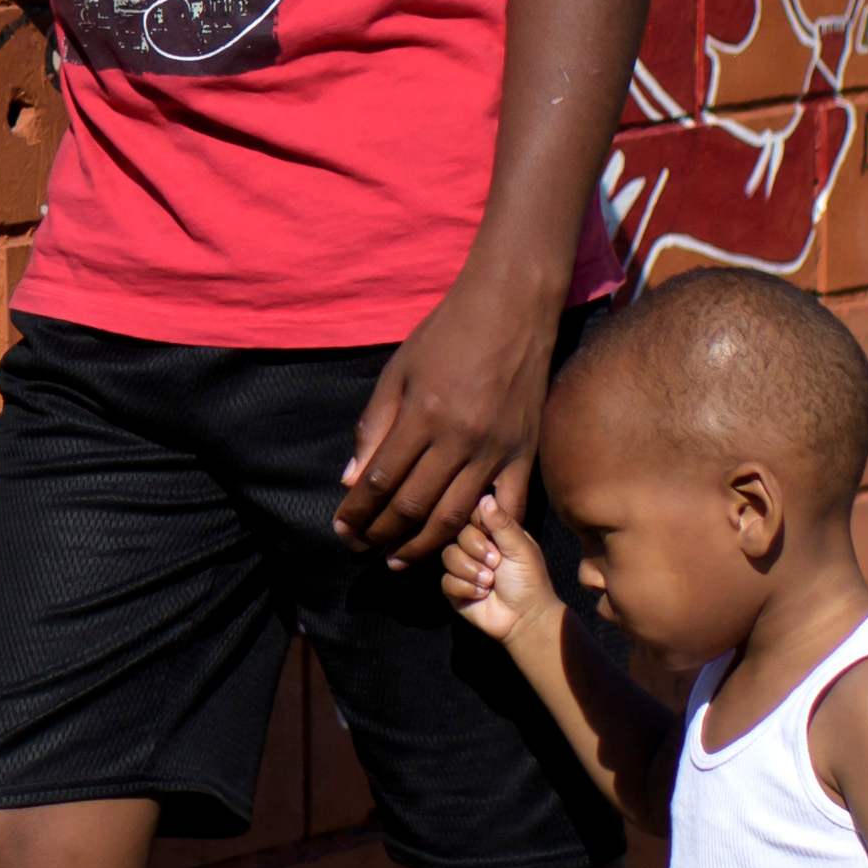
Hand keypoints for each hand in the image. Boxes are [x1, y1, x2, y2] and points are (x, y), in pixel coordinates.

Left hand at [339, 259, 561, 562]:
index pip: (379, 481)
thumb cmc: (447, 334)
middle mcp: (459, 440)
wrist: (512, 308)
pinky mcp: (525, 453)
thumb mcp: (398, 371)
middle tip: (362, 549)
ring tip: (399, 560)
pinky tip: (463, 548)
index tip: (341, 529)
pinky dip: (483, 533)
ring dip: (422, 546)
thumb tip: (350, 481)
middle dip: (381, 535)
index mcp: (423, 415)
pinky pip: (506, 508)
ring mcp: (496, 450)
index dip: (357, 512)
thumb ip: (373, 426)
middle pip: (413, 507)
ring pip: (454, 517)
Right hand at [436, 496, 539, 644]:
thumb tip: (484, 497)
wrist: (524, 618)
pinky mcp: (453, 589)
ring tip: (490, 583)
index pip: (470, 514)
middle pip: (458, 535)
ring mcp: (462, 567)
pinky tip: (481, 595)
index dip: (478, 525)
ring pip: (448, 556)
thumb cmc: (528, 580)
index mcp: (492, 533)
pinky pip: (446, 581)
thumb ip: (502, 523)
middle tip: (496, 564)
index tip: (494, 538)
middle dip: (478, 551)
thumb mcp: (520, 548)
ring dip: (472, 572)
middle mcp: (474, 547)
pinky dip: (465, 589)